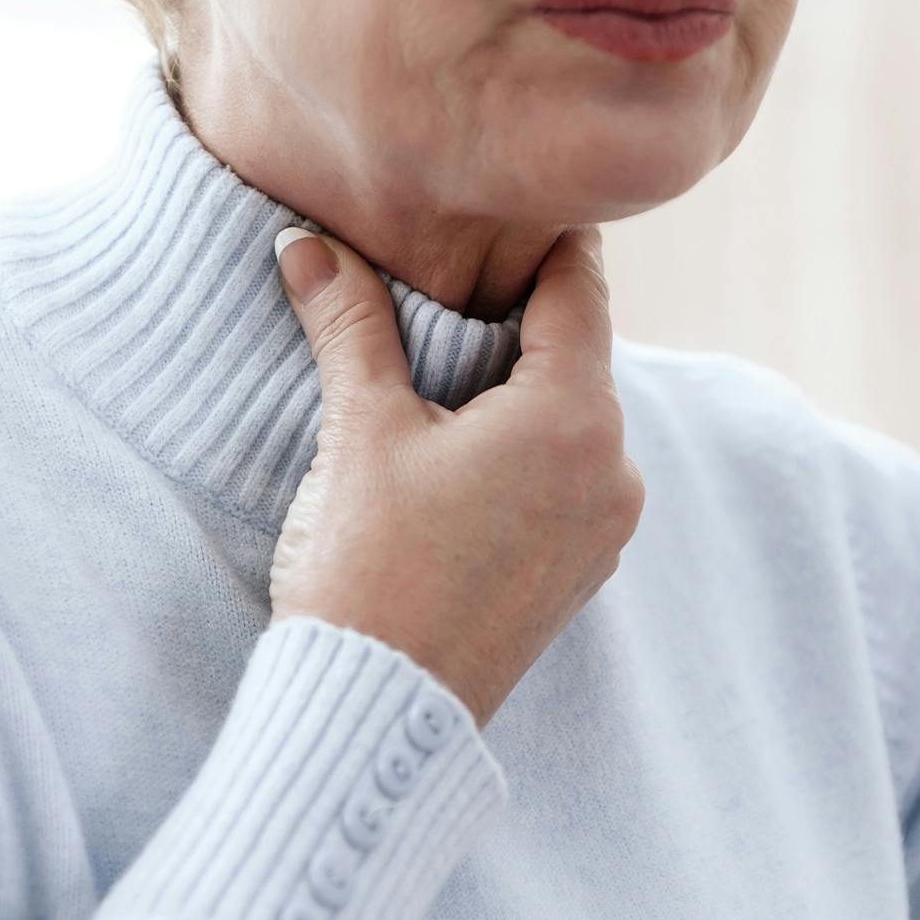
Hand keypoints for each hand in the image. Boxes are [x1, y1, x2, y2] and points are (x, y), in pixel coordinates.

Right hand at [268, 222, 644, 729]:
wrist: (378, 713)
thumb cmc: (368, 569)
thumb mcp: (361, 433)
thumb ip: (349, 326)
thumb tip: (306, 244)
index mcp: (575, 419)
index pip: (579, 288)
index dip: (545, 238)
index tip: (515, 206)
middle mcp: (614, 470)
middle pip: (577, 355)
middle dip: (517, 319)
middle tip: (452, 287)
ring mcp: (604, 529)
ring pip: (573, 420)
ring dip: (520, 391)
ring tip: (444, 383)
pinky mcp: (581, 571)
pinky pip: (569, 478)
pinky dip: (528, 450)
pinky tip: (462, 461)